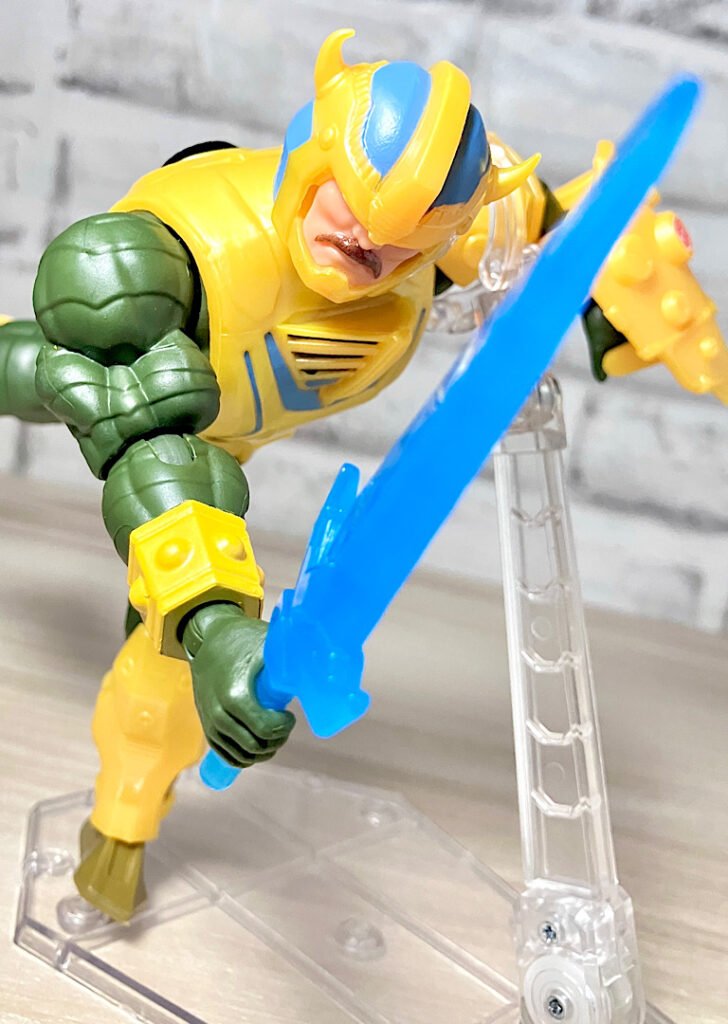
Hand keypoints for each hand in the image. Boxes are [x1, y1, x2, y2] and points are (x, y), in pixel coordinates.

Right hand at [181, 602, 294, 767]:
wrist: (208, 641)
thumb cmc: (241, 640)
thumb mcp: (267, 645)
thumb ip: (291, 657)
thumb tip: (323, 664)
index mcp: (234, 695)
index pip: (265, 728)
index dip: (283, 726)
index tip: (290, 715)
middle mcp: (219, 714)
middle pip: (254, 746)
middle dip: (276, 740)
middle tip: (285, 726)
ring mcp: (210, 724)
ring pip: (242, 755)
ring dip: (263, 751)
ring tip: (274, 735)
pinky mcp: (207, 729)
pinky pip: (227, 756)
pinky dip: (246, 758)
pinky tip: (260, 747)